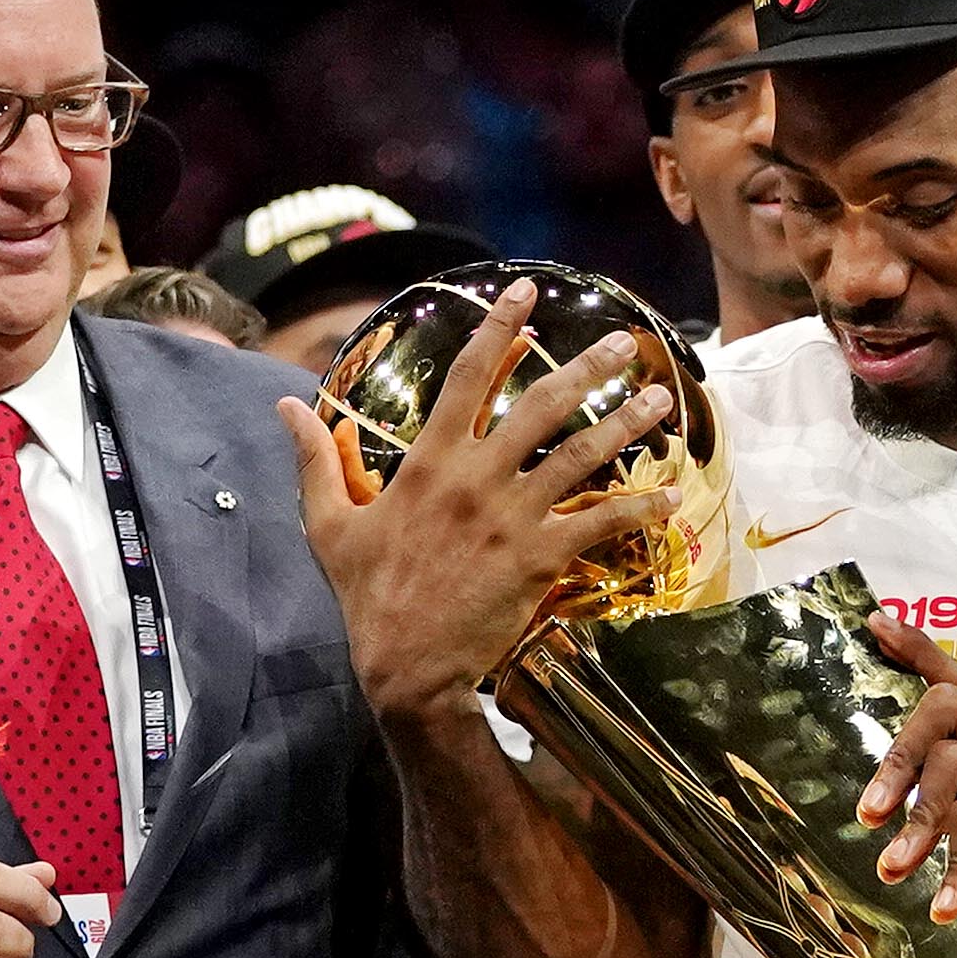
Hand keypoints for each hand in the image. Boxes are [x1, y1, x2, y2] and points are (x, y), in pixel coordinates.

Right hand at [280, 275, 677, 728]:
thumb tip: (286, 404)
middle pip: (541, 405)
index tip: (525, 291)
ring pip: (580, 454)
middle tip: (622, 340)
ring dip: (625, 424)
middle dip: (586, 368)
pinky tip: (671, 497)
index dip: (498, 328)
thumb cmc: (369, 594)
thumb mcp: (330, 524)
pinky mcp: (541, 556)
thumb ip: (316, 459)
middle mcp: (476, 477)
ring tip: (662, 399)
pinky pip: (599, 522)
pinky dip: (639, 508)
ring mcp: (513, 516)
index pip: (468, 376)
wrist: (406, 666)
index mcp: (429, 461)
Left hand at [858, 612, 956, 957]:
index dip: (918, 649)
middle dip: (898, 758)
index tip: (876, 621)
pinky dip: (956, 866)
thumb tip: (880, 807)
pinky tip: (945, 906)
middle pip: (943, 707)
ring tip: (895, 869)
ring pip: (951, 764)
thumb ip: (948, 805)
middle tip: (870, 813)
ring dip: (917, 821)